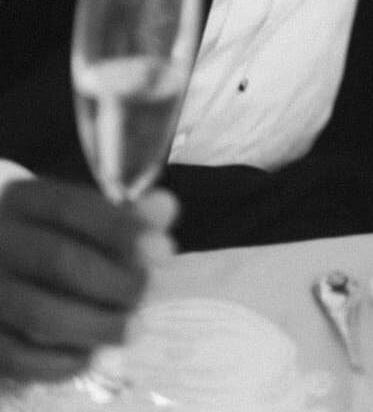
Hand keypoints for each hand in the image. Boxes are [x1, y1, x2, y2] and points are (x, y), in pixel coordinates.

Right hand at [0, 178, 177, 383]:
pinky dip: (59, 362)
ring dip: (95, 326)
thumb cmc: (49, 238)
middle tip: (148, 293)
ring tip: (133, 328)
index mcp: (24, 200)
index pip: (72, 208)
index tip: (162, 249)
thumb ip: (124, 215)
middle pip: (58, 261)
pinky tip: (92, 356)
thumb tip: (165, 207)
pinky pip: (17, 357)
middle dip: (114, 281)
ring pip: (39, 314)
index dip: (121, 229)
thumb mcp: (80, 217)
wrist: (0, 267)